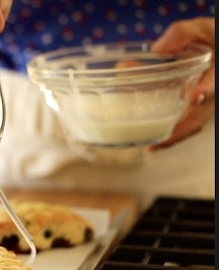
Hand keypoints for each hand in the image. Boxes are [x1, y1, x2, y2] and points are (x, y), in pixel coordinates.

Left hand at [149, 17, 214, 150]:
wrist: (214, 47)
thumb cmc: (210, 37)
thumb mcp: (202, 29)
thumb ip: (183, 34)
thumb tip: (157, 49)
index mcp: (216, 74)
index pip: (214, 85)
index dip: (205, 91)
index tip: (194, 97)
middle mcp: (213, 91)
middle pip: (201, 114)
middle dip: (182, 128)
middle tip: (160, 139)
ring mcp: (205, 101)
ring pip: (194, 124)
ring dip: (175, 135)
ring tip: (153, 145)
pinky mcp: (196, 106)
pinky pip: (188, 123)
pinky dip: (172, 133)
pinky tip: (153, 141)